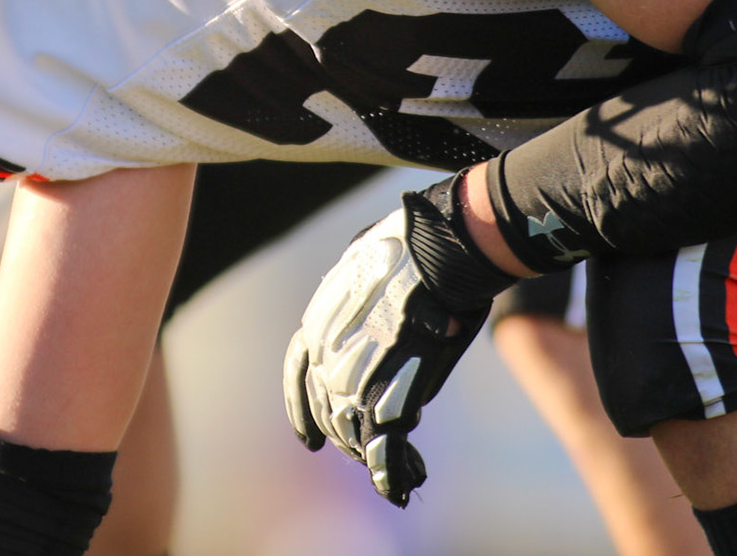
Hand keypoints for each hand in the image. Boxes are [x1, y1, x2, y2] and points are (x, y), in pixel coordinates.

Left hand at [282, 178, 514, 505]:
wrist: (438, 253)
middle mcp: (325, 355)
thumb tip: (375, 308)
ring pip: (354, 434)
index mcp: (318, 322)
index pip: (298, 375)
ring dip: (375, 458)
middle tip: (374, 456)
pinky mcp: (386, 397)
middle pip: (329, 411)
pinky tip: (404, 486)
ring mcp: (351, 379)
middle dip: (350, 438)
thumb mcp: (370, 269)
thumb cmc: (416, 251)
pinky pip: (382, 448)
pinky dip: (392, 472)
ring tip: (404, 474)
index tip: (308, 440)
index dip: (302, 410)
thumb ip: (364, 298)